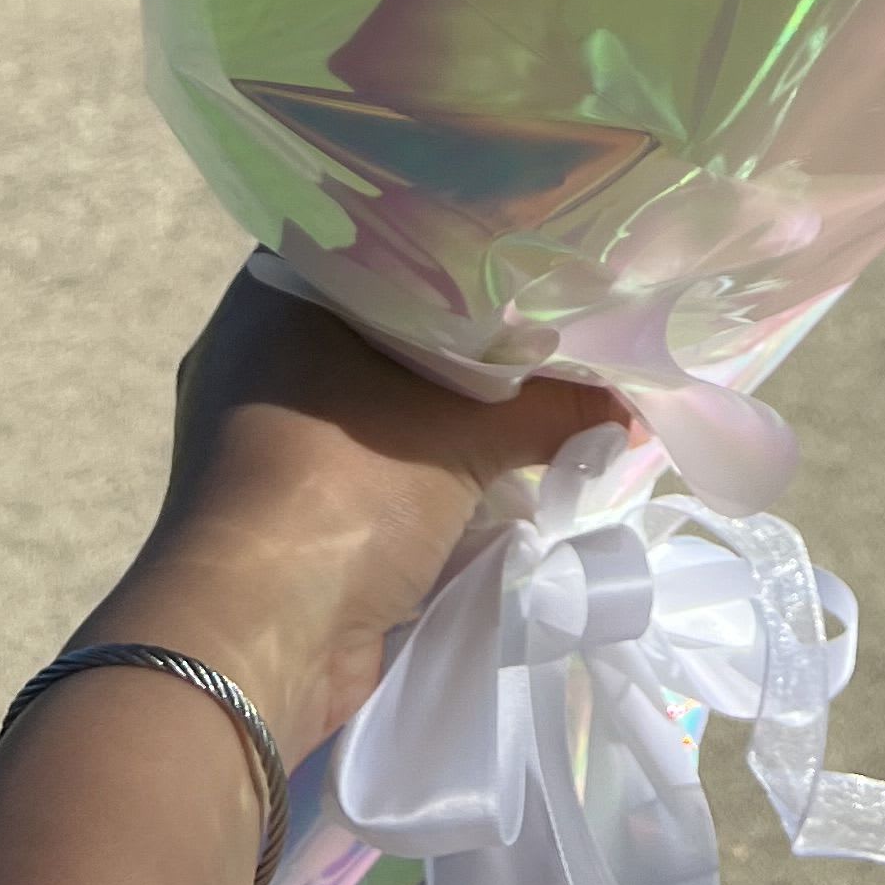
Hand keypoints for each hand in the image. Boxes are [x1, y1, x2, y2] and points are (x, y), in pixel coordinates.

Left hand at [69, 268, 618, 764]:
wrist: (253, 644)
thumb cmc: (340, 492)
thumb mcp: (465, 436)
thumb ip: (555, 409)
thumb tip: (632, 406)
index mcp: (273, 295)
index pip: (380, 240)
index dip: (458, 247)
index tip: (531, 252)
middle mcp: (254, 352)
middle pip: (385, 328)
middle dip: (466, 344)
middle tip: (553, 329)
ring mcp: (257, 436)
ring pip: (376, 405)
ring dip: (443, 418)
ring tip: (538, 404)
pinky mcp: (276, 510)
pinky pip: (365, 469)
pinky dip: (417, 474)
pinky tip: (489, 477)